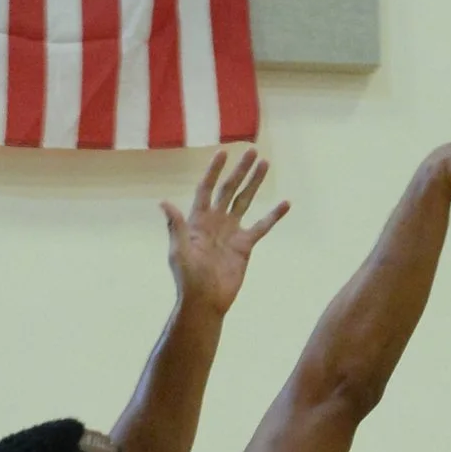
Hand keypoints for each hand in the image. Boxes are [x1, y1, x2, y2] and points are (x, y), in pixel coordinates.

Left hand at [161, 149, 289, 312]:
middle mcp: (216, 221)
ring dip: (255, 183)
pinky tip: (285, 203)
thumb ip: (175, 226)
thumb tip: (164, 203)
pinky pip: (262, 226)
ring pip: (246, 201)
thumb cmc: (188, 278)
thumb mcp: (179, 252)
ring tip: (265, 164)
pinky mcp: (245, 245)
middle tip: (251, 151)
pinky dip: (274, 215)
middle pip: (229, 189)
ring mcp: (231, 231)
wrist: (206, 301)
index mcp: (198, 220)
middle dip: (240, 170)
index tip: (223, 152)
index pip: (206, 189)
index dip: (214, 171)